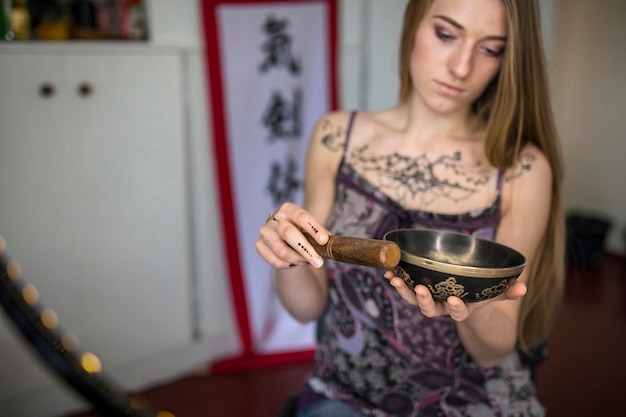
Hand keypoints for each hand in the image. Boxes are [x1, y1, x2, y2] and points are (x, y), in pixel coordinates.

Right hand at [255, 202, 328, 269]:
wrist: (286, 241)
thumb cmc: (303, 233)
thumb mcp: (312, 230)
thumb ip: (321, 235)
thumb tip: (331, 241)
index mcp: (288, 209)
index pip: (301, 216)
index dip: (313, 228)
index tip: (324, 240)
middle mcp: (274, 218)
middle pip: (289, 233)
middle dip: (306, 249)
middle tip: (319, 262)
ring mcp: (264, 232)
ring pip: (281, 250)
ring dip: (298, 260)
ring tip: (309, 263)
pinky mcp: (259, 246)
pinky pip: (275, 260)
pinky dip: (288, 265)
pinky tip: (295, 264)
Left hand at [384, 271, 526, 320]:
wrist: (463, 299)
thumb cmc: (479, 295)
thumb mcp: (494, 293)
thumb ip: (508, 292)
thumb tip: (524, 288)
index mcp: (461, 308)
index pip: (458, 312)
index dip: (456, 308)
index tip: (455, 300)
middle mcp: (441, 307)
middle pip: (430, 309)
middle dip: (424, 300)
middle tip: (420, 289)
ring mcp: (428, 300)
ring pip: (413, 299)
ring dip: (403, 290)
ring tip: (395, 279)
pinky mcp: (417, 290)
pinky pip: (405, 288)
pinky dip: (396, 281)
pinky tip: (388, 273)